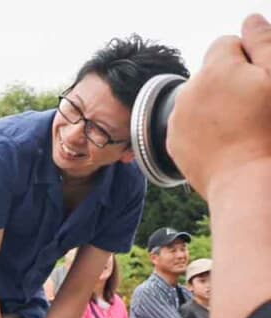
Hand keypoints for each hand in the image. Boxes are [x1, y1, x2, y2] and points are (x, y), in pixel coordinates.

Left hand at [167, 14, 270, 199]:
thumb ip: (264, 44)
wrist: (246, 181)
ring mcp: (177, 117)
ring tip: (238, 128)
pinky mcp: (173, 142)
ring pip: (198, 99)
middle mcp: (189, 89)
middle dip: (229, 82)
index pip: (227, 44)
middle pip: (211, 73)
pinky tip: (223, 142)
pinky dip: (202, 128)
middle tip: (252, 108)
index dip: (248, 59)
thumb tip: (250, 20)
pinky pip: (188, 124)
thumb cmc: (270, 130)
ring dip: (215, 105)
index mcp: (215, 68)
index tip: (259, 81)